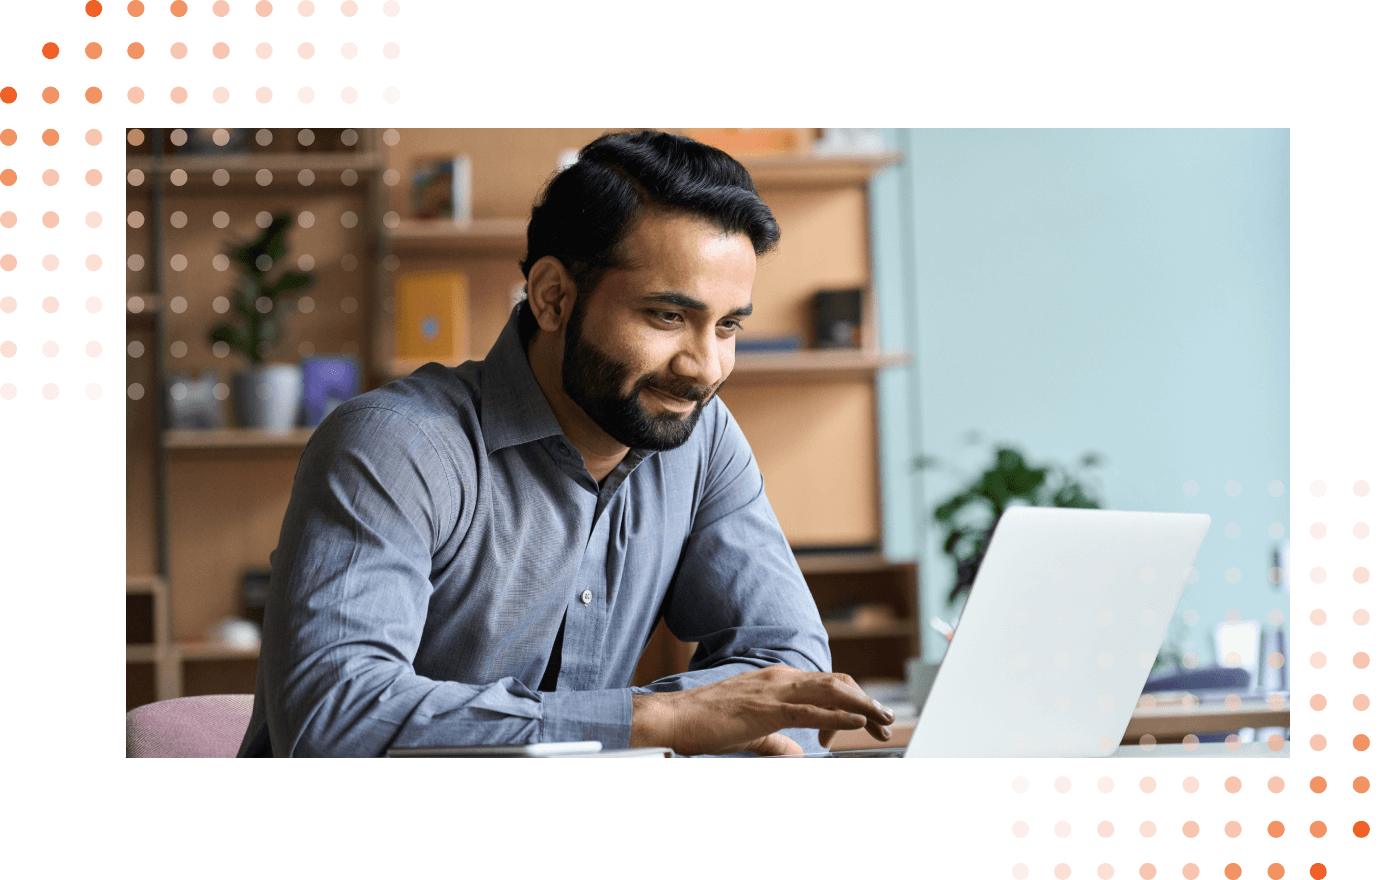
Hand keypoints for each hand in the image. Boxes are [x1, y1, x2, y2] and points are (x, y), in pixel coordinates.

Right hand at [631, 665, 894, 755]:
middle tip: (886, 721)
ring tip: (883, 719)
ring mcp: (774, 690)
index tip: (865, 723)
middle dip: (867, 702)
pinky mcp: (767, 708)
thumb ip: (776, 740)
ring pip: (831, 692)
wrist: (675, 717)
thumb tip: (796, 752)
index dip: (851, 702)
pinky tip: (857, 722)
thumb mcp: (750, 732)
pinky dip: (839, 715)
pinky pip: (811, 710)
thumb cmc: (706, 723)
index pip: (826, 685)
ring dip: (862, 705)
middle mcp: (780, 677)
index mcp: (777, 680)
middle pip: (837, 684)